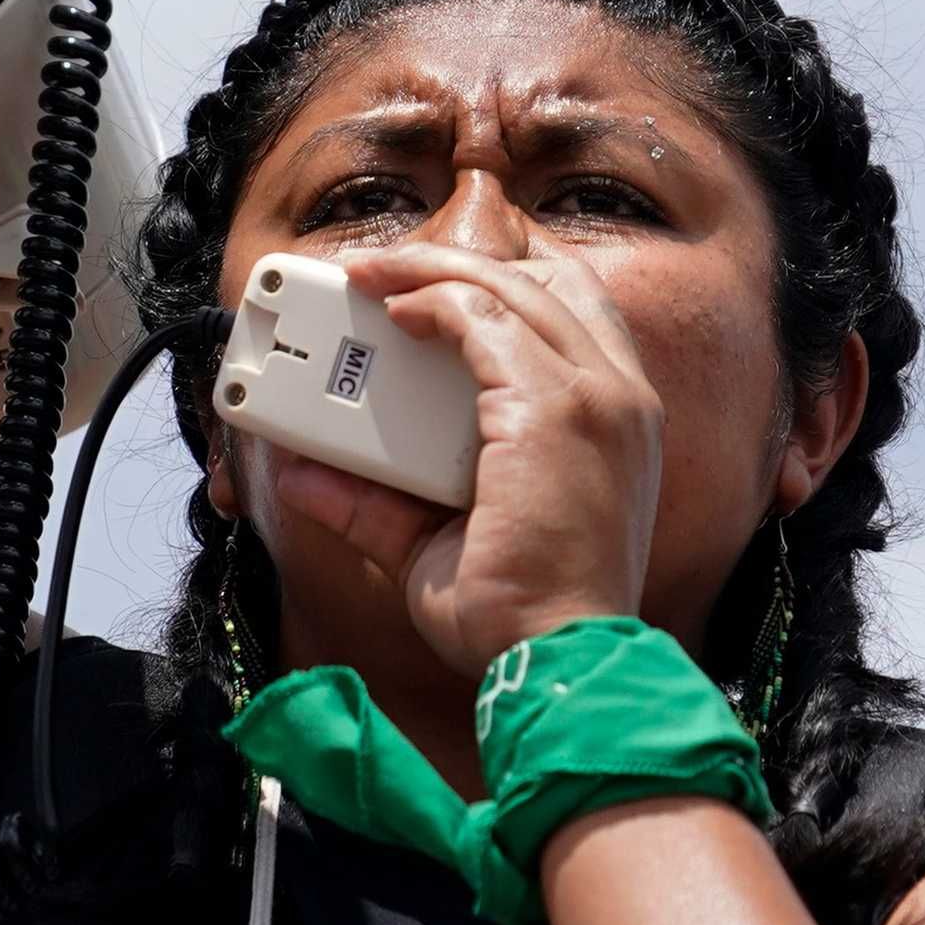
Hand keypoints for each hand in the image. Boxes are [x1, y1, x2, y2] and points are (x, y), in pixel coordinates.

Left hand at [255, 241, 661, 677]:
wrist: (558, 661)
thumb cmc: (521, 614)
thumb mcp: (440, 542)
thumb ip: (378, 501)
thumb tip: (304, 474)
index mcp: (617, 421)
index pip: (573, 311)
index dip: (504, 282)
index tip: (432, 286)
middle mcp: (620, 397)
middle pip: (542, 282)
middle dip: (454, 263)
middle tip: (381, 272)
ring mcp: (593, 398)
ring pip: (510, 287)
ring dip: (430, 270)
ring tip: (368, 277)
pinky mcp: (551, 410)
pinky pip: (483, 322)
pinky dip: (432, 304)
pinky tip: (392, 313)